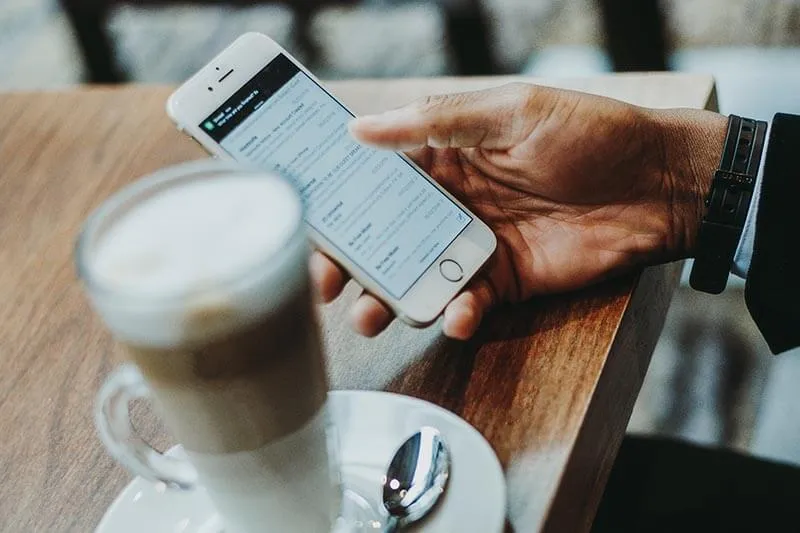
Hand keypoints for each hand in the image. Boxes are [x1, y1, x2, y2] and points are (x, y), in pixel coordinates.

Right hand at [311, 83, 726, 338]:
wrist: (656, 186)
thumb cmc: (588, 133)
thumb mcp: (510, 112)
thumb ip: (436, 122)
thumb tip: (360, 128)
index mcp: (444, 159)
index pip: (376, 182)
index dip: (339, 203)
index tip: (307, 222)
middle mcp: (451, 205)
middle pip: (385, 239)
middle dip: (350, 264)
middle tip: (324, 285)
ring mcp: (475, 247)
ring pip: (415, 280)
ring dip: (388, 300)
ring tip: (368, 317)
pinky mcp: (505, 282)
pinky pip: (466, 305)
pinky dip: (456, 315)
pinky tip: (457, 314)